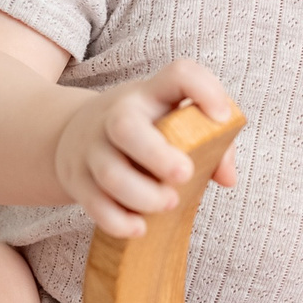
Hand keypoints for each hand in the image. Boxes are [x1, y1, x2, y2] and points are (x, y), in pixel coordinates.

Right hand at [53, 59, 238, 238]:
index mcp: (150, 95)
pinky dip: (118, 221)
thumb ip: (213, 143)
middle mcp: (115, 116)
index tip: (221, 117)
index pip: (178, 74)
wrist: (74, 133)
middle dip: (157, 156)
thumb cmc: (144, 130)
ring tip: (168, 204)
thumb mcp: (172, 120)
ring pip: (110, 173)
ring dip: (143, 195)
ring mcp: (91, 148)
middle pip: (125, 127)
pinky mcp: (77, 179)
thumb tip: (227, 178)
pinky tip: (139, 228)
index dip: (204, 90)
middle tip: (185, 175)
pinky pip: (94, 204)